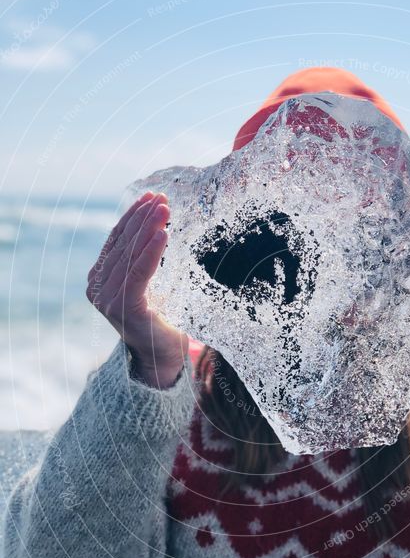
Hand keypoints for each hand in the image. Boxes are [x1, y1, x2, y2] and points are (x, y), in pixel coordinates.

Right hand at [86, 191, 188, 387]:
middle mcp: (98, 287)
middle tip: (161, 197)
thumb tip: (160, 227)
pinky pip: (138, 273)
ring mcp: (107, 298)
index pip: (116, 239)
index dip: (132, 216)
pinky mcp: (122, 308)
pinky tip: (163, 234)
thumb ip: (146, 263)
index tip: (150, 197)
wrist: (163, 359)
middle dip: (142, 217)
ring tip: (164, 209)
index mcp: (101, 279)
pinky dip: (151, 252)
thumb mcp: (152, 285)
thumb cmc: (162, 321)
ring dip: (148, 228)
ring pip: (129, 254)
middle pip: (122, 243)